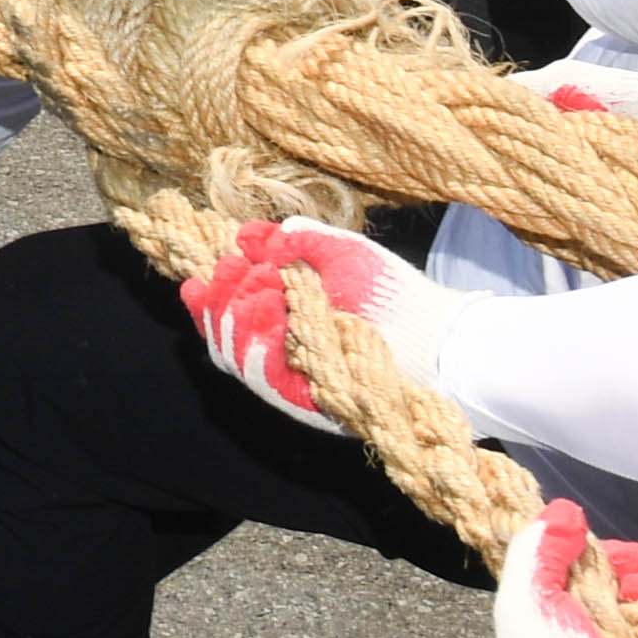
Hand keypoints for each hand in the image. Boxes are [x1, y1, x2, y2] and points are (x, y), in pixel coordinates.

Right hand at [178, 220, 458, 429]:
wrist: (436, 338)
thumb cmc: (391, 292)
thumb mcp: (339, 253)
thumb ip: (294, 240)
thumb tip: (246, 235)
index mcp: (286, 319)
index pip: (230, 312)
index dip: (209, 296)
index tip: (201, 274)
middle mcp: (283, 354)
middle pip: (224, 335)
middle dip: (219, 301)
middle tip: (227, 273)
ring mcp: (293, 380)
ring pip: (235, 357)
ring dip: (233, 320)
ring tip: (251, 290)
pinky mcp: (308, 402)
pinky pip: (266, 381)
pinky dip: (257, 351)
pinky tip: (267, 318)